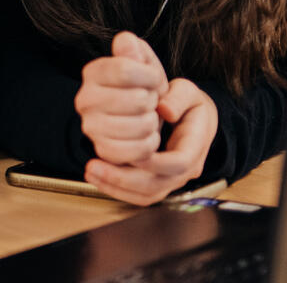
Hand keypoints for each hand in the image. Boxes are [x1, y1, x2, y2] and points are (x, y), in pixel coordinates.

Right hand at [75, 31, 168, 164]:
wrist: (138, 117)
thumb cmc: (143, 87)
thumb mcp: (143, 62)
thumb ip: (135, 50)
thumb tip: (126, 41)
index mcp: (93, 72)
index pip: (125, 70)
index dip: (149, 76)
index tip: (153, 79)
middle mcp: (85, 99)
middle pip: (137, 100)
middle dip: (152, 101)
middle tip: (148, 102)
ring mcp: (91, 127)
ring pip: (140, 126)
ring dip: (153, 123)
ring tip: (148, 118)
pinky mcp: (102, 150)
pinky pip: (136, 150)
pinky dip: (149, 144)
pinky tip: (146, 136)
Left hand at [85, 78, 218, 204]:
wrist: (195, 119)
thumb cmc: (189, 104)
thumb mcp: (189, 92)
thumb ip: (179, 97)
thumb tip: (165, 110)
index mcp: (195, 147)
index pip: (178, 163)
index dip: (153, 161)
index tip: (126, 150)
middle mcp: (186, 170)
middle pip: (157, 185)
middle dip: (124, 179)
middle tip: (93, 166)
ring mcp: (172, 180)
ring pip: (146, 195)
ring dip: (116, 187)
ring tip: (91, 172)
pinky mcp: (157, 183)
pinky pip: (139, 195)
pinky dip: (117, 189)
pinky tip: (97, 176)